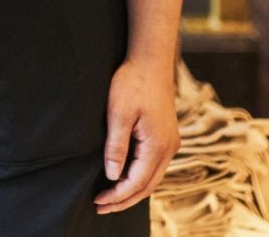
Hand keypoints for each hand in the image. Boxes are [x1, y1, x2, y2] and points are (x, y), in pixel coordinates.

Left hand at [93, 54, 178, 214]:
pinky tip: (124, 177)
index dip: (117, 196)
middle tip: (101, 207)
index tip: (98, 201)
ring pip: (152, 178)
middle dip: (124, 200)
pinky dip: (139, 178)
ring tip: (110, 198)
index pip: (137, 182)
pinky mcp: (166, 136)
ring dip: (132, 191)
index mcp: (158, 145)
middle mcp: (169, 148)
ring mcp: (170, 143)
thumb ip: (116, 146)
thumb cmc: (133, 82)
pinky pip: (154, 166)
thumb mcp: (119, 113)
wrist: (151, 60)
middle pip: (148, 187)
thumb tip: (112, 176)